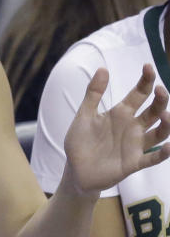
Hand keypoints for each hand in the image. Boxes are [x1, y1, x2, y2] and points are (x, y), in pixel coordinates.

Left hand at [64, 64, 169, 193]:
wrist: (75, 170)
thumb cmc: (81, 141)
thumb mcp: (84, 116)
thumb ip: (93, 94)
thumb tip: (103, 68)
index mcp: (121, 113)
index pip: (139, 94)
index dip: (146, 81)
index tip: (147, 67)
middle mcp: (133, 127)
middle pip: (154, 110)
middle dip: (160, 100)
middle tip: (160, 89)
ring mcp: (135, 145)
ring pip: (160, 133)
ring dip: (166, 124)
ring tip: (165, 114)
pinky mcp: (134, 163)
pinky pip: (153, 158)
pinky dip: (163, 153)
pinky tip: (169, 146)